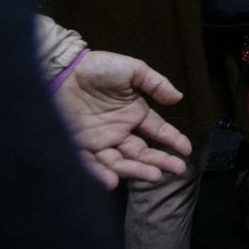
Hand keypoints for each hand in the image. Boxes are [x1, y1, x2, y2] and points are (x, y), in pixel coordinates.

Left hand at [52, 50, 192, 189]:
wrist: (62, 70)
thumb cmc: (98, 67)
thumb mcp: (132, 70)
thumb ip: (155, 83)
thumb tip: (178, 98)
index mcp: (134, 113)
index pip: (158, 131)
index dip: (173, 140)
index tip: (186, 151)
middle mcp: (119, 131)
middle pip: (143, 152)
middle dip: (161, 161)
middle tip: (177, 169)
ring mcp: (99, 141)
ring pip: (121, 162)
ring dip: (137, 170)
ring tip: (154, 176)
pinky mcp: (78, 147)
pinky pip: (90, 165)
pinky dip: (100, 175)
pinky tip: (113, 181)